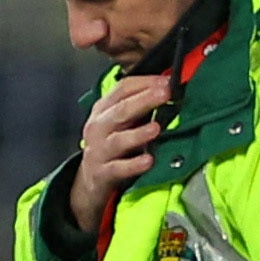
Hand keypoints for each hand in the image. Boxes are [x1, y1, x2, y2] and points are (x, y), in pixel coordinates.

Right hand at [67, 72, 174, 234]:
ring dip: (138, 134)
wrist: (91, 179)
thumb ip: (140, 105)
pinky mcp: (102, 173)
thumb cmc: (111, 144)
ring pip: (118, 140)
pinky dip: (133, 165)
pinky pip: (118, 168)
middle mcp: (98, 127)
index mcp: (103, 109)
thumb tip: (168, 87)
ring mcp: (98, 150)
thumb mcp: (120, 122)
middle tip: (165, 93)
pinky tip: (148, 161)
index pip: (122, 89)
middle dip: (144, 100)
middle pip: (121, 110)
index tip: (166, 81)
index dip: (145, 83)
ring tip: (156, 128)